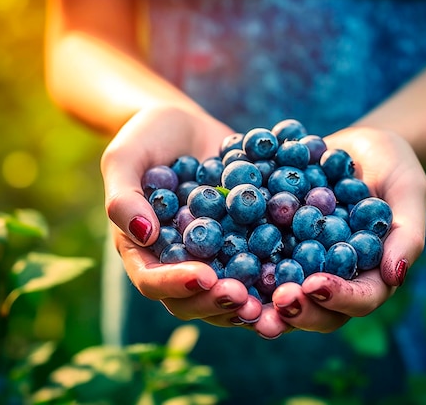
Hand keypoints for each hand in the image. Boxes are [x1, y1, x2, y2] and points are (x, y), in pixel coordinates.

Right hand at [100, 107, 261, 326]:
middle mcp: (180, 261)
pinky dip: (278, 272)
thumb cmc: (148, 137)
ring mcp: (215, 256)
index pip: (152, 280)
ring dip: (251, 301)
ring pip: (229, 291)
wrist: (189, 125)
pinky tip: (301, 270)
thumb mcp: (126, 157)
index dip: (176, 284)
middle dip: (217, 301)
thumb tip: (143, 234)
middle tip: (243, 298)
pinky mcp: (244, 242)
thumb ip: (124, 196)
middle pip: (193, 298)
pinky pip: (260, 264)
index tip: (203, 276)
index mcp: (144, 251)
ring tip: (275, 298)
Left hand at [252, 126, 425, 337]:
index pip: (360, 299)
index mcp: (370, 275)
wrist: (356, 147)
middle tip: (276, 302)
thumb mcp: (408, 190)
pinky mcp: (275, 245)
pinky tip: (216, 258)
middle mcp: (334, 278)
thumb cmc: (393, 167)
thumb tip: (396, 277)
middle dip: (297, 310)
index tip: (316, 286)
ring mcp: (302, 265)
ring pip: (282, 294)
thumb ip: (406, 232)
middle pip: (318, 309)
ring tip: (241, 296)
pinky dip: (238, 262)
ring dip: (262, 300)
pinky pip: (256, 259)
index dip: (338, 298)